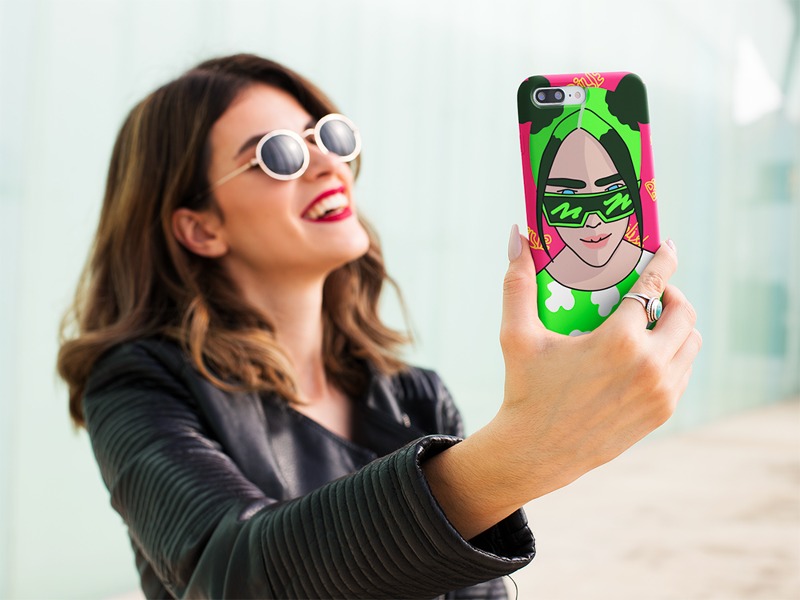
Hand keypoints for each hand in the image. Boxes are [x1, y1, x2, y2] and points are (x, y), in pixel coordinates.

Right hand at [423, 226, 700, 538]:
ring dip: (678, 326)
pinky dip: (674, 355)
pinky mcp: (662, 412)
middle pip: (684, 313)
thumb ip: (518, 283)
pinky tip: (649, 353)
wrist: (537, 452)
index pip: (653, 287)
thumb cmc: (525, 390)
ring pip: (691, 344)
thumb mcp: (518, 335)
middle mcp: (649, 365)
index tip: (668, 247)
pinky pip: (684, 371)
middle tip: (653, 292)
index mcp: (618, 341)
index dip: (664, 261)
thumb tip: (515, 235)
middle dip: (673, 295)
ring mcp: (661, 391)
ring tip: (652, 322)